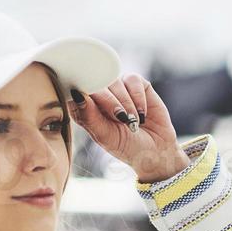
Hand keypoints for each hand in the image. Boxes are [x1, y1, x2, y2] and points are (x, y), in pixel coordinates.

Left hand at [67, 72, 191, 183]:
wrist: (156, 150)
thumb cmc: (126, 146)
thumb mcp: (105, 136)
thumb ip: (89, 116)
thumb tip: (77, 94)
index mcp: (84, 108)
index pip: (75, 90)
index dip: (83, 93)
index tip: (92, 104)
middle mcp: (99, 95)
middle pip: (96, 83)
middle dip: (110, 102)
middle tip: (122, 118)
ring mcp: (117, 88)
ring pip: (115, 80)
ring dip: (126, 103)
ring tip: (133, 122)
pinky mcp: (135, 84)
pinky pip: (133, 80)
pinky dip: (138, 98)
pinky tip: (142, 115)